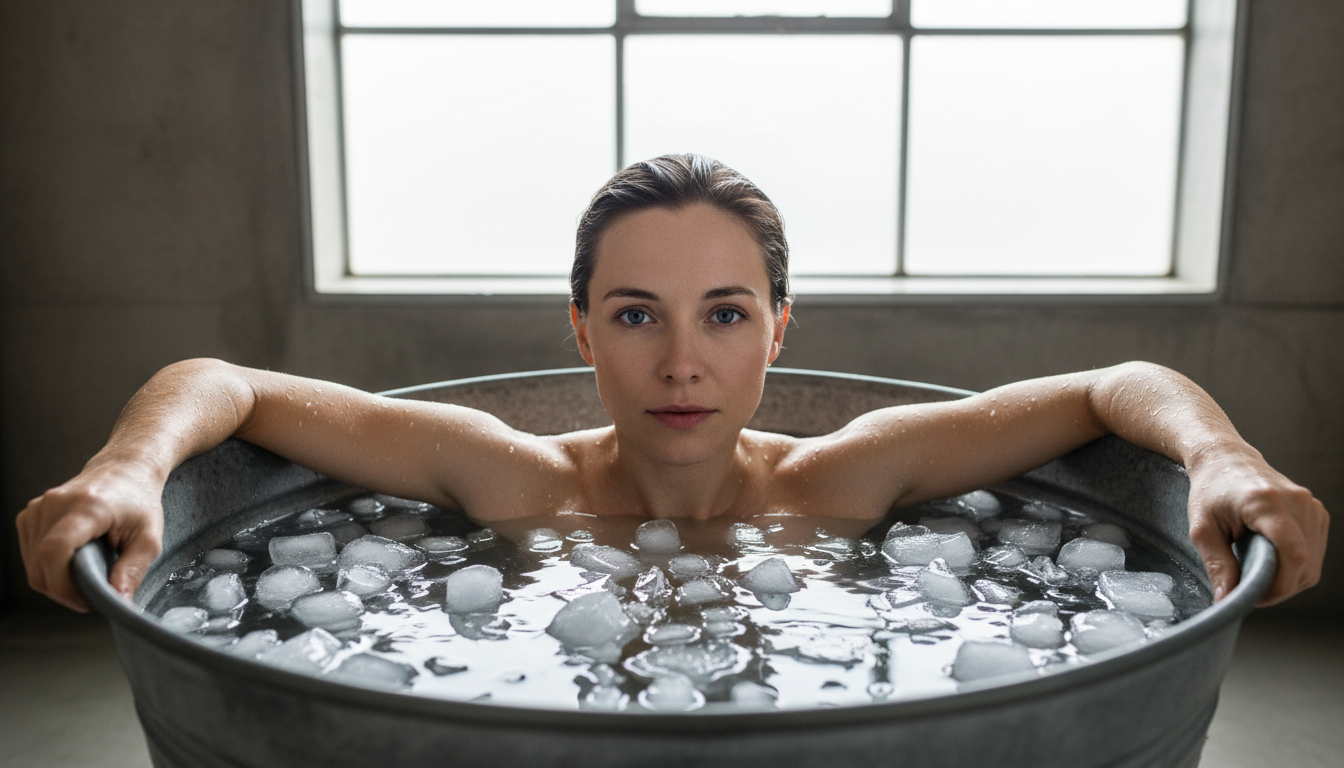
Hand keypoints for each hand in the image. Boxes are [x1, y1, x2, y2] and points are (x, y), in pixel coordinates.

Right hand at [16, 460, 163, 611]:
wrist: (124, 470)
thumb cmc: (139, 503)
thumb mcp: (148, 539)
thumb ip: (132, 571)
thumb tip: (119, 602)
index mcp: (85, 506)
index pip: (54, 551)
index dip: (64, 586)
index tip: (88, 600)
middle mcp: (54, 504)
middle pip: (39, 565)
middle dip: (64, 591)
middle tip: (94, 594)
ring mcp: (37, 508)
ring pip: (32, 565)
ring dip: (57, 582)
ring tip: (89, 576)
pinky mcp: (29, 515)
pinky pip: (30, 556)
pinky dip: (49, 569)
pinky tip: (75, 563)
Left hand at [1186, 451, 1327, 605]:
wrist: (1226, 459)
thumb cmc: (1210, 491)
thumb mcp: (1202, 529)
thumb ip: (1217, 565)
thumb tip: (1227, 601)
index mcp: (1266, 502)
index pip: (1292, 555)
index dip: (1278, 586)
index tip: (1254, 597)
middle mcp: (1296, 502)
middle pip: (1305, 563)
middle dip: (1280, 586)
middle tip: (1250, 588)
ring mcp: (1311, 506)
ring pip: (1313, 562)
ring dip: (1289, 578)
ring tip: (1258, 572)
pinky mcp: (1316, 512)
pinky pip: (1315, 552)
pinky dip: (1296, 565)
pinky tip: (1272, 560)